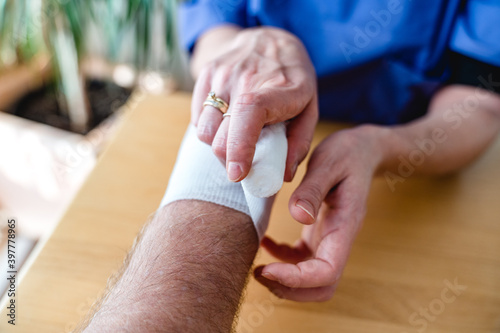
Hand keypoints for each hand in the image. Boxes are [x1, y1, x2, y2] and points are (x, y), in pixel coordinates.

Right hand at [191, 26, 317, 181]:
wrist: (270, 40)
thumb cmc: (293, 81)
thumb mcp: (309, 108)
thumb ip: (299, 143)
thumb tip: (284, 175)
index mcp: (278, 88)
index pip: (250, 113)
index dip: (240, 147)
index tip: (238, 173)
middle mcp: (246, 77)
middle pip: (221, 135)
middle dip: (229, 160)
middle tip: (243, 164)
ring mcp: (223, 74)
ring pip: (205, 130)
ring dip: (217, 145)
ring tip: (234, 140)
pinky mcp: (207, 74)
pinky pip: (198, 118)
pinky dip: (208, 130)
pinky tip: (225, 123)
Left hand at [255, 125, 383, 300]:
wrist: (362, 150)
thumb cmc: (348, 153)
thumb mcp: (328, 163)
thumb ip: (312, 190)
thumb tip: (298, 216)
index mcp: (345, 226)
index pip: (327, 272)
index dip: (297, 280)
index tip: (268, 270)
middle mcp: (339, 239)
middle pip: (322, 287)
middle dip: (291, 290)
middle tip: (260, 274)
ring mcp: (329, 238)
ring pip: (313, 279)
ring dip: (286, 282)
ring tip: (258, 269)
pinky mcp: (319, 233)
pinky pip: (301, 259)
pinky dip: (282, 259)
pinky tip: (265, 242)